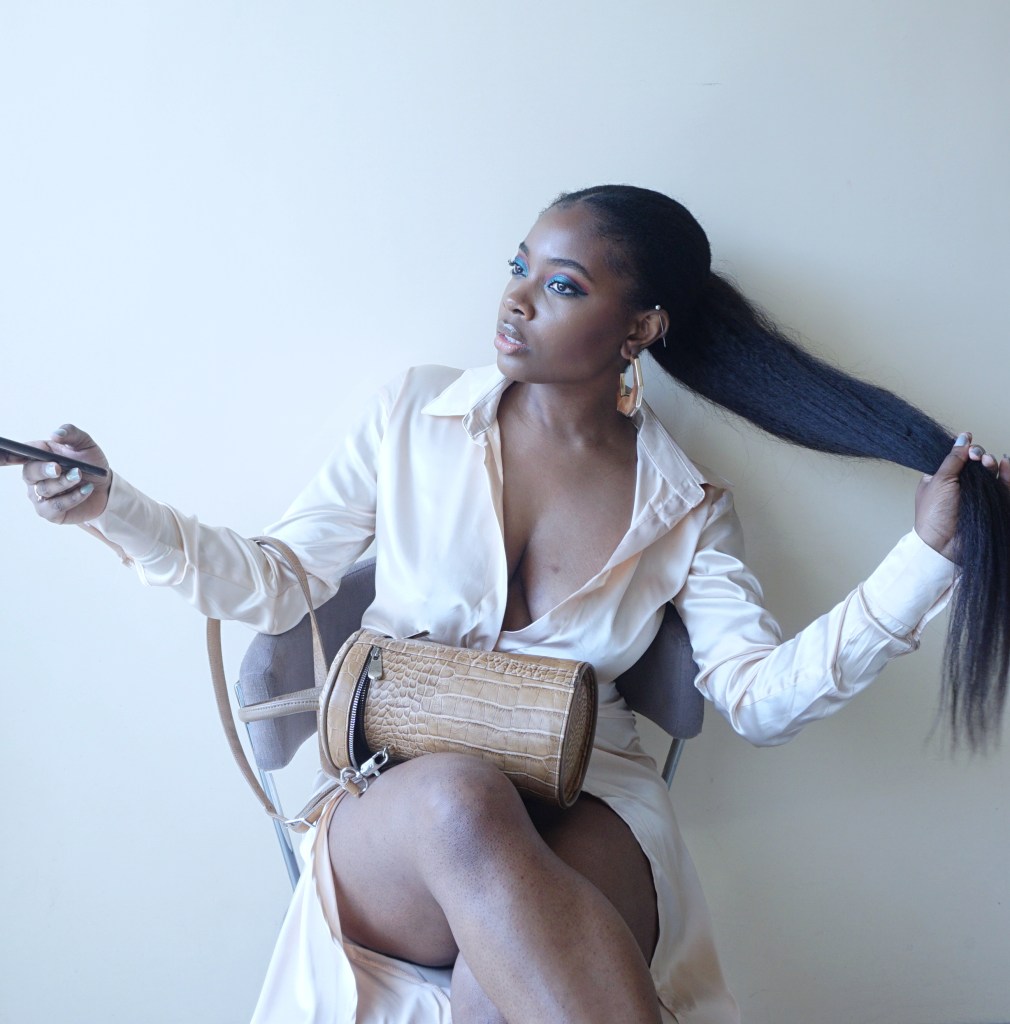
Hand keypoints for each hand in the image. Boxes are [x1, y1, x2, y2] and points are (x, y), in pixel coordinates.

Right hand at [17, 425, 111, 524]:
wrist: (105, 486)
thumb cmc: (90, 463)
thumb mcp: (85, 444)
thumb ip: (71, 434)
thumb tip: (55, 434)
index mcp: (37, 456)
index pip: (19, 454)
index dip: (12, 454)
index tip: (21, 453)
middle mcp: (34, 476)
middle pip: (29, 473)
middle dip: (43, 470)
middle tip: (58, 467)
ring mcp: (39, 495)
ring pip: (44, 490)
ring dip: (64, 482)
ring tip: (80, 475)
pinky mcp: (50, 512)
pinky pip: (55, 506)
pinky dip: (73, 497)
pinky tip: (86, 489)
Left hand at [914, 432, 1009, 560]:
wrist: (943, 543)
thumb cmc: (934, 513)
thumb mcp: (939, 480)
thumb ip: (953, 459)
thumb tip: (963, 438)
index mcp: (942, 479)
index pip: (958, 458)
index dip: (965, 449)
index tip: (969, 440)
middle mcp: (961, 486)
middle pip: (977, 463)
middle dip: (979, 454)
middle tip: (976, 455)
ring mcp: (977, 495)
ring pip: (991, 473)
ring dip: (991, 463)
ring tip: (987, 461)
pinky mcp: (992, 504)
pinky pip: (1003, 486)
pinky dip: (1007, 474)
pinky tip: (1007, 463)